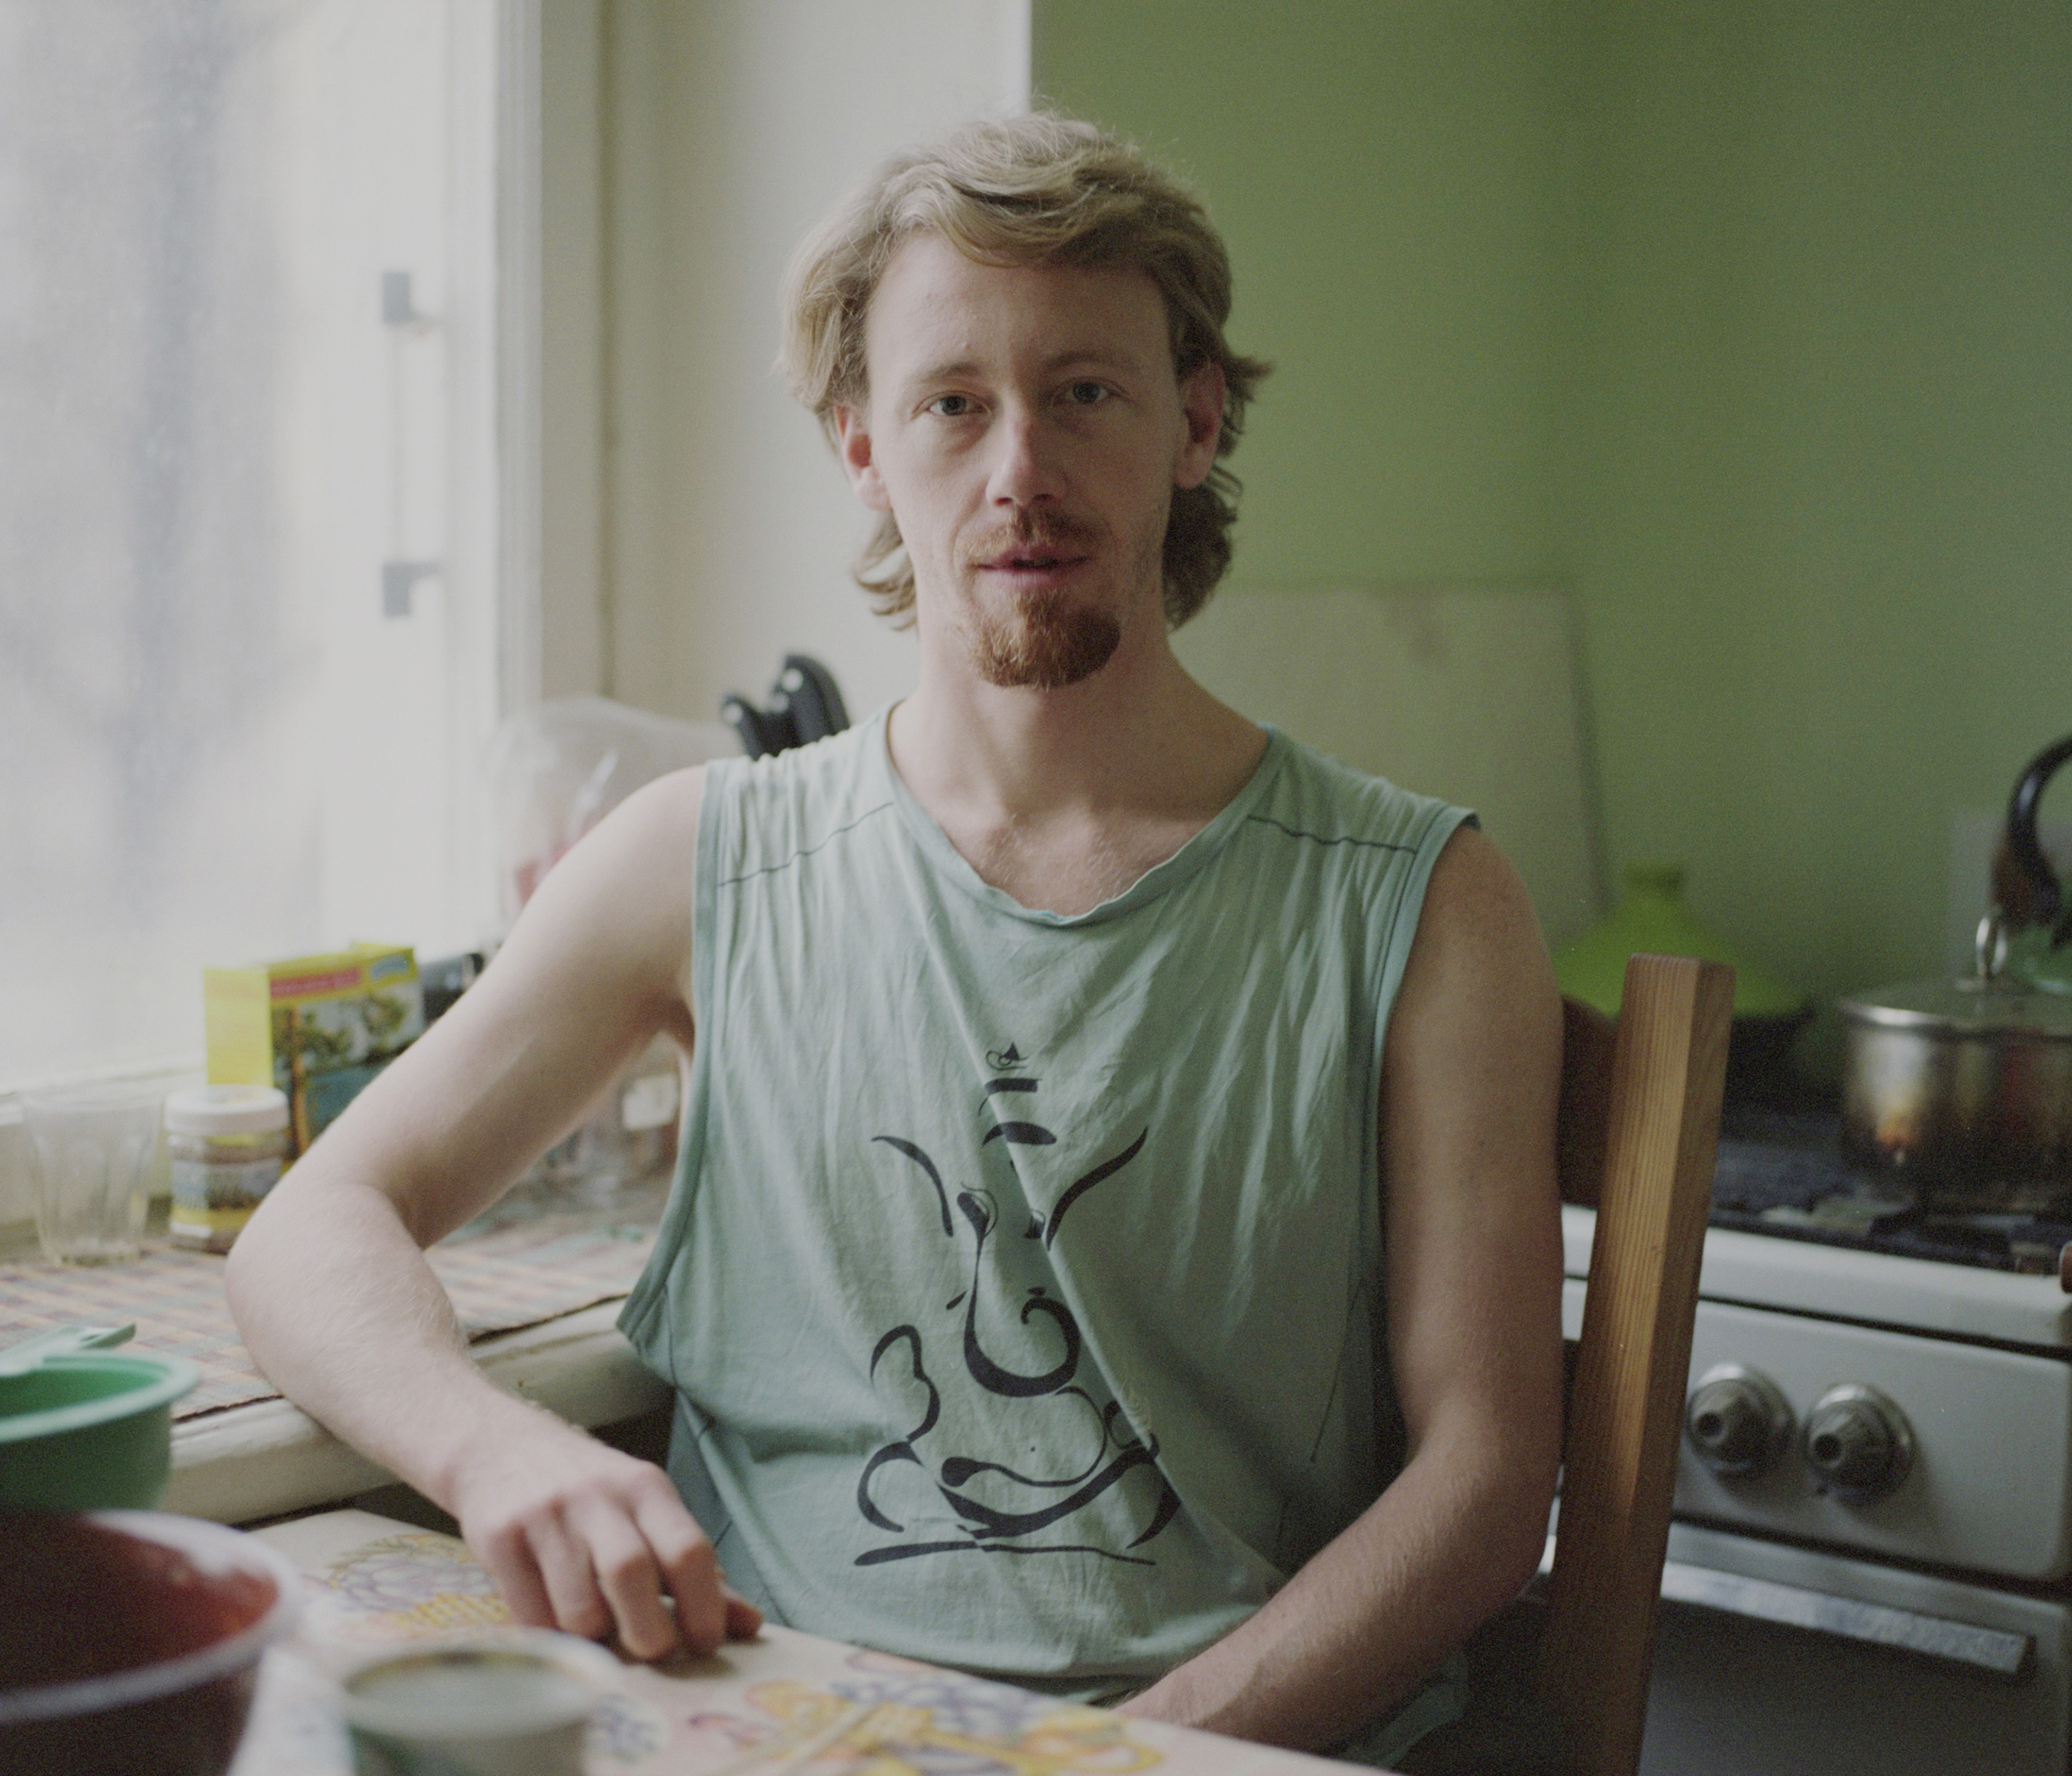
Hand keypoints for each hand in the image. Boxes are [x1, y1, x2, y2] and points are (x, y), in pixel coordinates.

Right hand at [448, 1411, 761, 1658]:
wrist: (498, 1443)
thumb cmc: (588, 1492)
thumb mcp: (646, 1510)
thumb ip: (697, 1570)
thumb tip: (751, 1625)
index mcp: (646, 1488)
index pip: (688, 1549)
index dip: (705, 1607)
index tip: (706, 1642)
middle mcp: (598, 1497)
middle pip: (633, 1576)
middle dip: (650, 1634)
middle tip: (653, 1650)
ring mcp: (546, 1516)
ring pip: (580, 1609)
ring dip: (595, 1639)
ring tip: (598, 1630)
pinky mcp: (500, 1539)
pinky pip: (531, 1616)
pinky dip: (551, 1637)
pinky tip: (556, 1622)